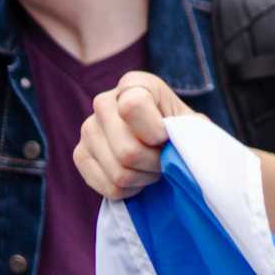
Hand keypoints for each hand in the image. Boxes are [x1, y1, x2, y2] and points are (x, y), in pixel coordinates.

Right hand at [75, 71, 192, 198]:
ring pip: (119, 172)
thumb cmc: (183, 132)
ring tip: (153, 167)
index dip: (155, 132)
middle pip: (128, 150)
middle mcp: (104, 102)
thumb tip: (174, 149)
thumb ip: (191, 132)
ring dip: (144, 178)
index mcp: (135, 84)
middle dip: (155, 164)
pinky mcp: (80, 155)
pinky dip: (129, 190)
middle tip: (165, 160)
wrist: (166, 147)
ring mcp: (88, 129)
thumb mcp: (194, 126)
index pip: (132, 106)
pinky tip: (137, 176)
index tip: (166, 138)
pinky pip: (108, 187)